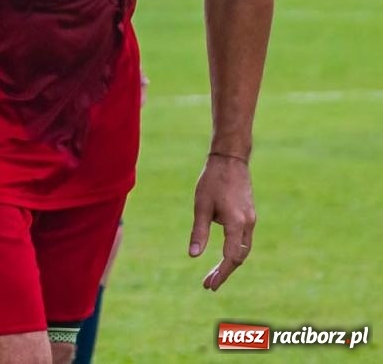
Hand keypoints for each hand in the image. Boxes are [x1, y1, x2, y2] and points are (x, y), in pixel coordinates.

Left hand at [190, 152, 254, 290]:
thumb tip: (193, 256)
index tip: (209, 285)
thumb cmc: (213, 181)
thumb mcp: (201, 206)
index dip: (221, 273)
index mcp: (237, 223)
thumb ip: (198, 232)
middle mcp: (248, 224)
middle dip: (224, 272)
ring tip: (213, 274)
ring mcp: (251, 220)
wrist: (231, 161)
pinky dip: (234, 251)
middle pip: (239, 257)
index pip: (231, 257)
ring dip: (230, 263)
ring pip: (243, 250)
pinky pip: (243, 240)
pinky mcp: (249, 216)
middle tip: (208, 284)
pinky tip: (222, 256)